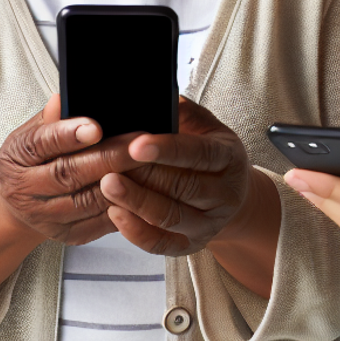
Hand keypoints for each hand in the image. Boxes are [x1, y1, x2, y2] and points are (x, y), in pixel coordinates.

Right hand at [0, 93, 145, 245]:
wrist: (17, 203)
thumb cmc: (32, 159)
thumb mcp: (32, 131)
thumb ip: (52, 116)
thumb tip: (64, 97)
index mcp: (17, 156)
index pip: (42, 143)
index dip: (69, 135)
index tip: (96, 126)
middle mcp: (26, 189)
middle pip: (70, 174)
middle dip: (109, 158)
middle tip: (140, 144)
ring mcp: (45, 217)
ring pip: (87, 201)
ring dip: (121, 184)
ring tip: (148, 165)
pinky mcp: (66, 235)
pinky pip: (99, 223)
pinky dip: (122, 208)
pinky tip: (142, 191)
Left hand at [100, 98, 269, 257]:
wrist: (232, 195)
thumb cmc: (210, 154)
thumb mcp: (206, 126)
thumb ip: (182, 112)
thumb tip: (149, 96)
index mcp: (228, 158)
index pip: (198, 153)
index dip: (167, 149)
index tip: (136, 143)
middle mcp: (224, 194)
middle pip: (182, 187)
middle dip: (143, 176)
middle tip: (110, 163)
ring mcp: (209, 223)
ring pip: (170, 217)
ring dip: (135, 201)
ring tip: (107, 184)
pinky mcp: (191, 244)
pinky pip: (161, 244)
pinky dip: (136, 231)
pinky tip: (115, 213)